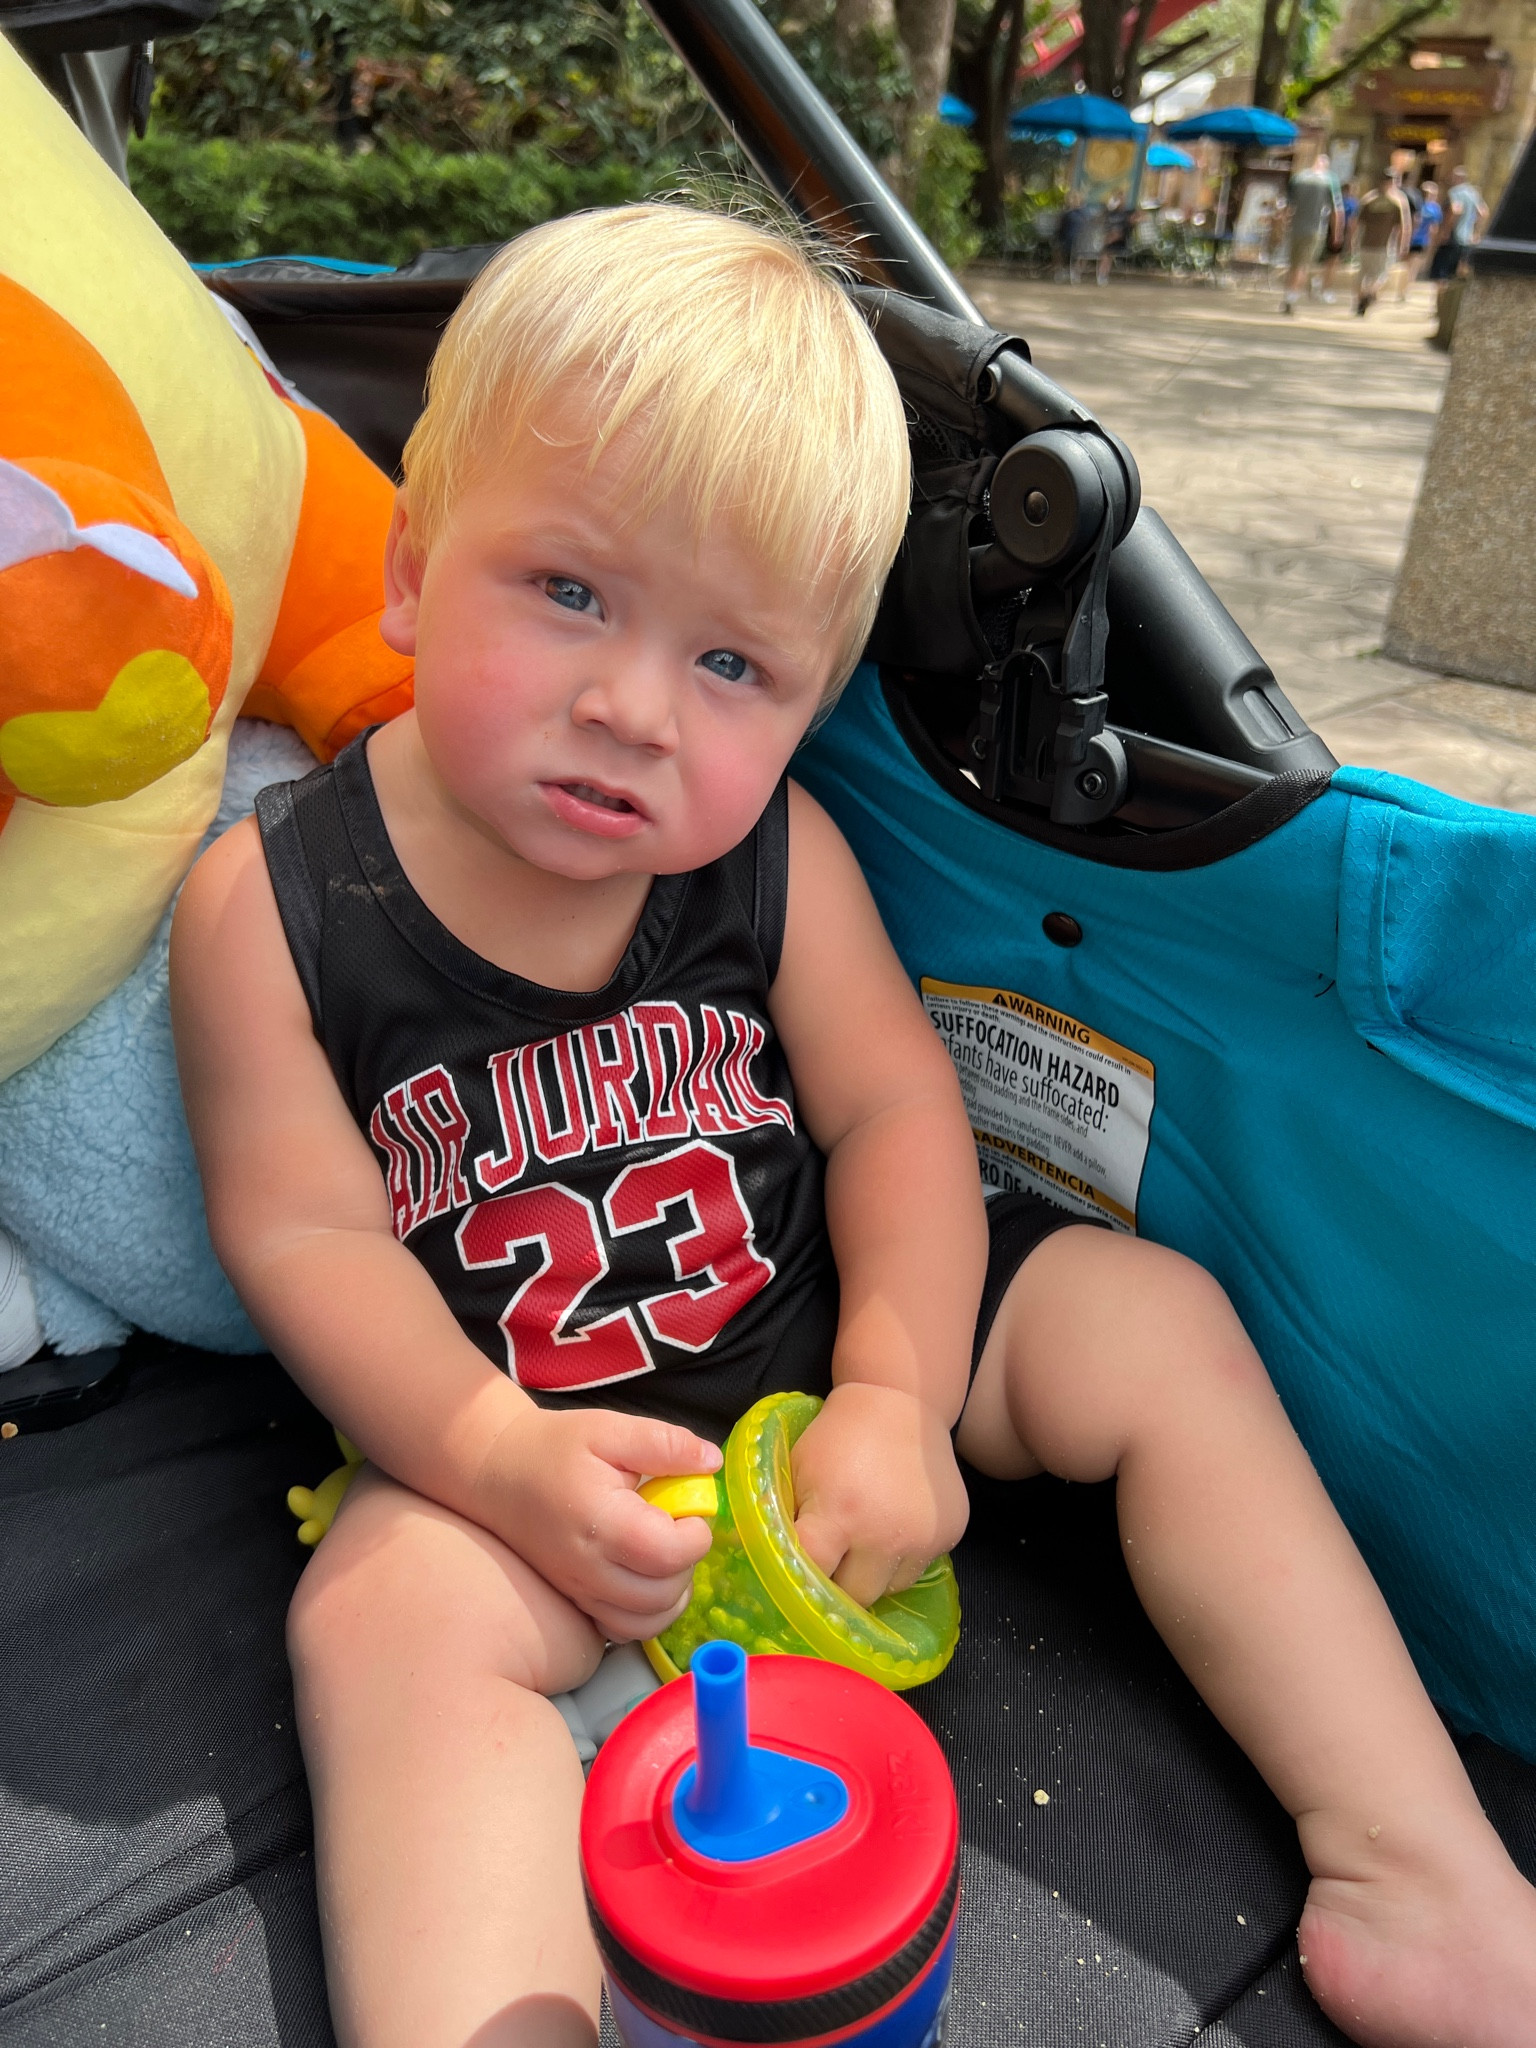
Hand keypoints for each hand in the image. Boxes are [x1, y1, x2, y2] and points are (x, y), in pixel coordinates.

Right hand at [471, 1403, 720, 1640]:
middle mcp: (589, 1569)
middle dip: (687, 1564)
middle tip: (677, 1527)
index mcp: (602, 1523)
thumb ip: (665, 1444)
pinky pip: (624, 1630)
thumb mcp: (611, 1428)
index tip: (691, 1508)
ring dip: (672, 1593)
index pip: (669, 1554)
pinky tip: (645, 1576)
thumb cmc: (555, 1447)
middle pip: (663, 1595)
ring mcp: (580, 1591)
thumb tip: (711, 1463)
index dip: (696, 1534)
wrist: (497, 1471)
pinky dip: (647, 1613)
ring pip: (647, 1622)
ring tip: (665, 1553)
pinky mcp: (576, 1601)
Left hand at [791, 1381, 968, 1608]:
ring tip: (865, 1540)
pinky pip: (919, 1567)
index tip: (793, 1578)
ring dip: (874, 1574)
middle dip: (839, 1586)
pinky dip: (903, 1557)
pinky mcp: (949, 1534)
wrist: (900, 1403)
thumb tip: (772, 1567)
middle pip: (856, 1596)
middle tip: (832, 1562)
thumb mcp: (798, 1470)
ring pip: (890, 1588)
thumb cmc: (837, 1437)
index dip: (799, 1578)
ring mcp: (923, 1538)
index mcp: (839, 1514)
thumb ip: (787, 1519)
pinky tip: (894, 1525)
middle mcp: (884, 1534)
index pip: (812, 1576)